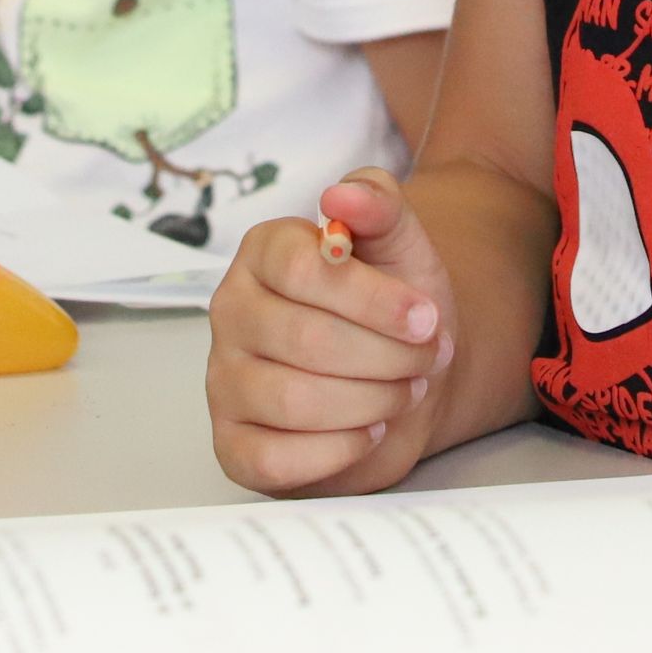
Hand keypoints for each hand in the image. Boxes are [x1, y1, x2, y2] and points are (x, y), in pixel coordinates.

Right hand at [207, 170, 455, 494]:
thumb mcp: (402, 246)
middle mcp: (232, 312)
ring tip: (405, 391)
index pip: (301, 269)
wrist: (402, 376)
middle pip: (304, 339)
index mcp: (263, 253)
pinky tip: (369, 430)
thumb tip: (343, 193)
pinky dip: (337, 450)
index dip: (373, 299)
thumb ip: (380, 205)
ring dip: (371, 402)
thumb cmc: (393, 310)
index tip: (426, 317)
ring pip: (293, 401)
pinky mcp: (233, 444)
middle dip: (385, 356)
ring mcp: (224, 380)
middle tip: (427, 360)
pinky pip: (274, 458)